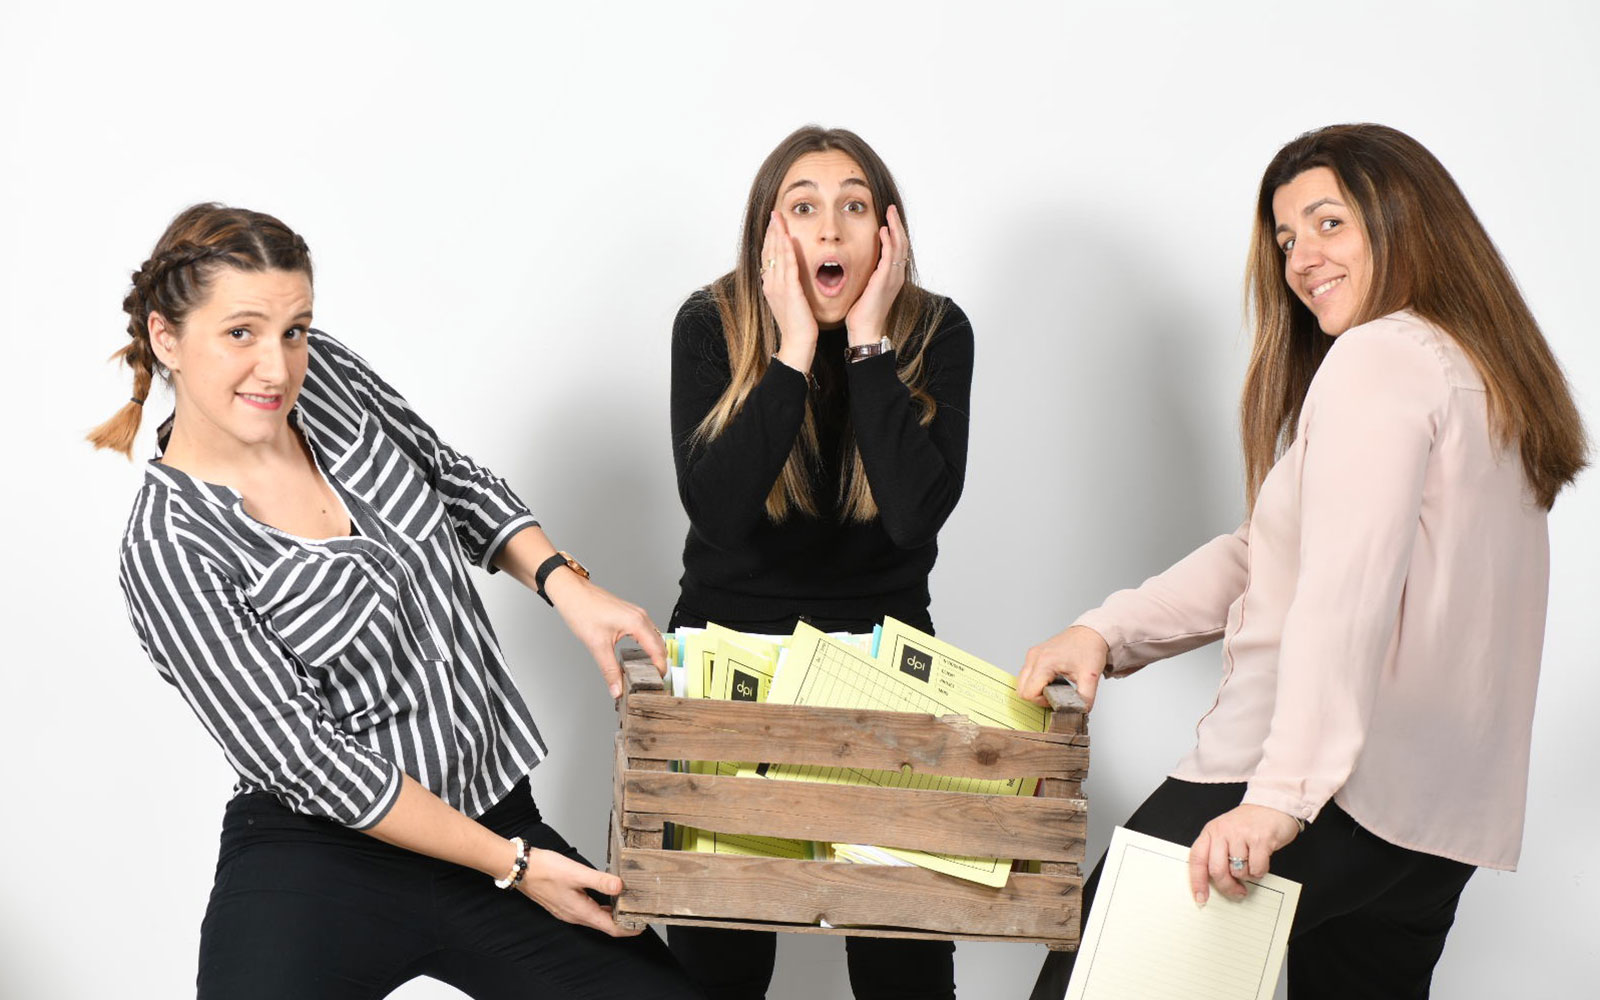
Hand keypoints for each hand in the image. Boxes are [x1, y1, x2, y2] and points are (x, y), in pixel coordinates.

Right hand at [519, 847, 640, 936]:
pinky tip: (606, 897)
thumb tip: (620, 886)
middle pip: (604, 925)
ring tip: (627, 905)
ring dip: (612, 915)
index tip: (642, 925)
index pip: (610, 928)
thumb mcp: (576, 873)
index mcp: (581, 912)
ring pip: (595, 918)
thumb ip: (599, 880)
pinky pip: (587, 911)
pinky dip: (600, 907)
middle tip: (640, 914)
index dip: (628, 929)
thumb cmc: (545, 870)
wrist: (520, 868)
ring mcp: (568, 911)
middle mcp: (575, 915)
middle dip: (623, 922)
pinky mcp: (564, 904)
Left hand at [544, 570, 666, 699]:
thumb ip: (610, 670)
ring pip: (654, 637)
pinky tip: (638, 655)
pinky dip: (647, 645)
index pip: (658, 651)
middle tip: (651, 681)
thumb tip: (617, 689)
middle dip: (659, 663)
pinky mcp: (629, 614)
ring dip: (654, 654)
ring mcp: (636, 614)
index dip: (660, 669)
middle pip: (660, 645)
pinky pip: (646, 631)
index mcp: (637, 623)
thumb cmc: (582, 610)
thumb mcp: (597, 645)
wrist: (571, 592)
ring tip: (646, 671)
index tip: (656, 684)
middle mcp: (640, 617)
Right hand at [761, 211, 818, 371]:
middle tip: (774, 214)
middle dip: (772, 231)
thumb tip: (790, 276)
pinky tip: (788, 236)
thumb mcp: (789, 301)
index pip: (768, 256)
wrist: (797, 343)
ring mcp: (778, 286)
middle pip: (769, 251)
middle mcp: (770, 283)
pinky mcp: (789, 290)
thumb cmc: (797, 325)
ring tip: (778, 218)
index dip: (771, 238)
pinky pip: (788, 265)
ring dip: (777, 234)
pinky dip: (787, 249)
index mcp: (770, 285)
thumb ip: (788, 286)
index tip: (774, 224)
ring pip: (776, 254)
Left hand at [844, 204, 909, 344]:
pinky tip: (883, 231)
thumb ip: (868, 274)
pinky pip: (889, 257)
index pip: (898, 248)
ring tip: (890, 213)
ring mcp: (893, 278)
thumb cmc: (863, 312)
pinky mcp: (885, 281)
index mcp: (892, 276)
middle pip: (902, 243)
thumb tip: (861, 263)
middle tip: (891, 209)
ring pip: (899, 247)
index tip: (889, 218)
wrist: (865, 329)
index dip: (895, 232)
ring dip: (895, 228)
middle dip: (897, 224)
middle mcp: (896, 275)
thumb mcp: (866, 288)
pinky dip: (888, 242)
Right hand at [1016, 625, 1110, 710]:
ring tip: (1054, 686)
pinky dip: (1035, 682)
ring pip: (1021, 682)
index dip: (1042, 701)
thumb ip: (1085, 698)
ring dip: (1035, 689)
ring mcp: (1032, 655)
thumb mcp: (1090, 677)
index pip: (1029, 693)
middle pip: (1021, 689)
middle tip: (1055, 694)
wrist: (1090, 632)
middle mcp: (1034, 657)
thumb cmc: (1089, 648)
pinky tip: (1051, 680)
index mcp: (1045, 662)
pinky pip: (1026, 675)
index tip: (1056, 698)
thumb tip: (1080, 712)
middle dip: (1037, 697)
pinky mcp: (1034, 655)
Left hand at [1188, 805, 1301, 905]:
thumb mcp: (1226, 833)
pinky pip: (1256, 869)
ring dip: (1247, 876)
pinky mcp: (1260, 839)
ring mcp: (1241, 834)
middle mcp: (1222, 832)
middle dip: (1227, 887)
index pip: (1197, 859)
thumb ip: (1218, 853)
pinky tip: (1262, 860)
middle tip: (1237, 892)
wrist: (1273, 804)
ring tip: (1252, 863)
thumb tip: (1214, 883)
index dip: (1197, 881)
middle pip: (1217, 870)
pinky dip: (1260, 871)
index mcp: (1211, 831)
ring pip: (1238, 872)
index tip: (1201, 898)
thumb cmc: (1249, 823)